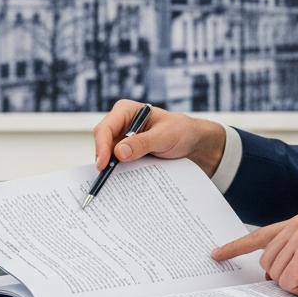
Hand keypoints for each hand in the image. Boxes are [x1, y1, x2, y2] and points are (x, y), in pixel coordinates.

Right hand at [93, 99, 226, 177]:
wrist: (195, 145)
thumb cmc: (182, 132)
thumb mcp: (165, 136)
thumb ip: (143, 143)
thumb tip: (119, 153)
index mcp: (126, 112)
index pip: (105, 128)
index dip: (102, 146)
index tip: (104, 164)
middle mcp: (121, 125)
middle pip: (102, 142)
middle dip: (103, 159)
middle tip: (105, 177)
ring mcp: (123, 141)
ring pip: (108, 156)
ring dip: (111, 169)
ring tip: (112, 184)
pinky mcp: (128, 156)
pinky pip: (118, 166)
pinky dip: (119, 174)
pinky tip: (122, 184)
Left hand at [211, 214, 297, 296]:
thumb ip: (290, 256)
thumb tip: (267, 274)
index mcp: (297, 223)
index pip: (258, 236)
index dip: (235, 247)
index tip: (216, 254)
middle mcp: (296, 225)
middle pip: (265, 263)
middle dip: (285, 278)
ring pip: (274, 274)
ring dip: (296, 285)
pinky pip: (287, 282)